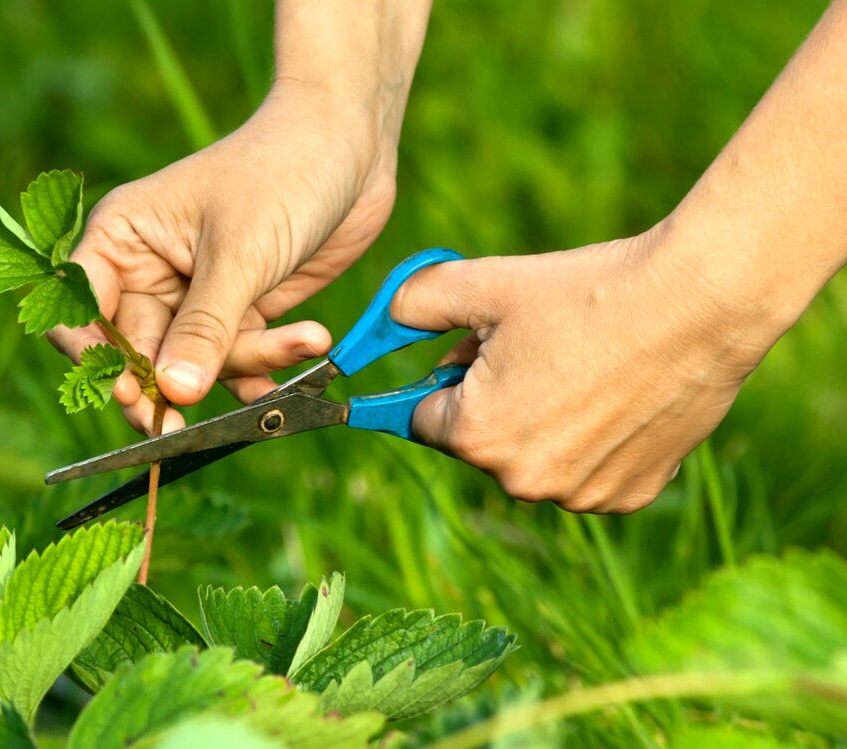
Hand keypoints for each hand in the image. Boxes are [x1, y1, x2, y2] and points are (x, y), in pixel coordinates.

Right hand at [50, 82, 398, 432]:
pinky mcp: (239, 310)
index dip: (94, 359)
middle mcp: (148, 271)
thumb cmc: (281, 174)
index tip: (128, 393)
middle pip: (135, 354)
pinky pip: (238, 358)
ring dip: (248, 361)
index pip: (78, 312)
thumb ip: (202, 329)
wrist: (350, 147)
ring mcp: (195, 294)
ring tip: (308, 339)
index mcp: (122, 239)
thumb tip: (169, 393)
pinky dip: (267, 364)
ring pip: (196, 363)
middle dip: (173, 383)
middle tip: (185, 426)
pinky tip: (306, 345)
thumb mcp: (239, 254)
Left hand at [391, 228, 780, 512]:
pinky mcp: (629, 495)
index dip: (445, 380)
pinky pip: (586, 471)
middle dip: (492, 398)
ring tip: (583, 364)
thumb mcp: (485, 284)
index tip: (469, 352)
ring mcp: (580, 496)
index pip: (424, 418)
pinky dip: (592, 440)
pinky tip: (618, 393)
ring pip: (534, 458)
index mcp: (475, 437)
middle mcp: (522, 482)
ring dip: (542, 422)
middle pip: (479, 442)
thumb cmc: (587, 292)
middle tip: (535, 345)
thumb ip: (414, 302)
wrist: (698, 303)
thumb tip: (386, 318)